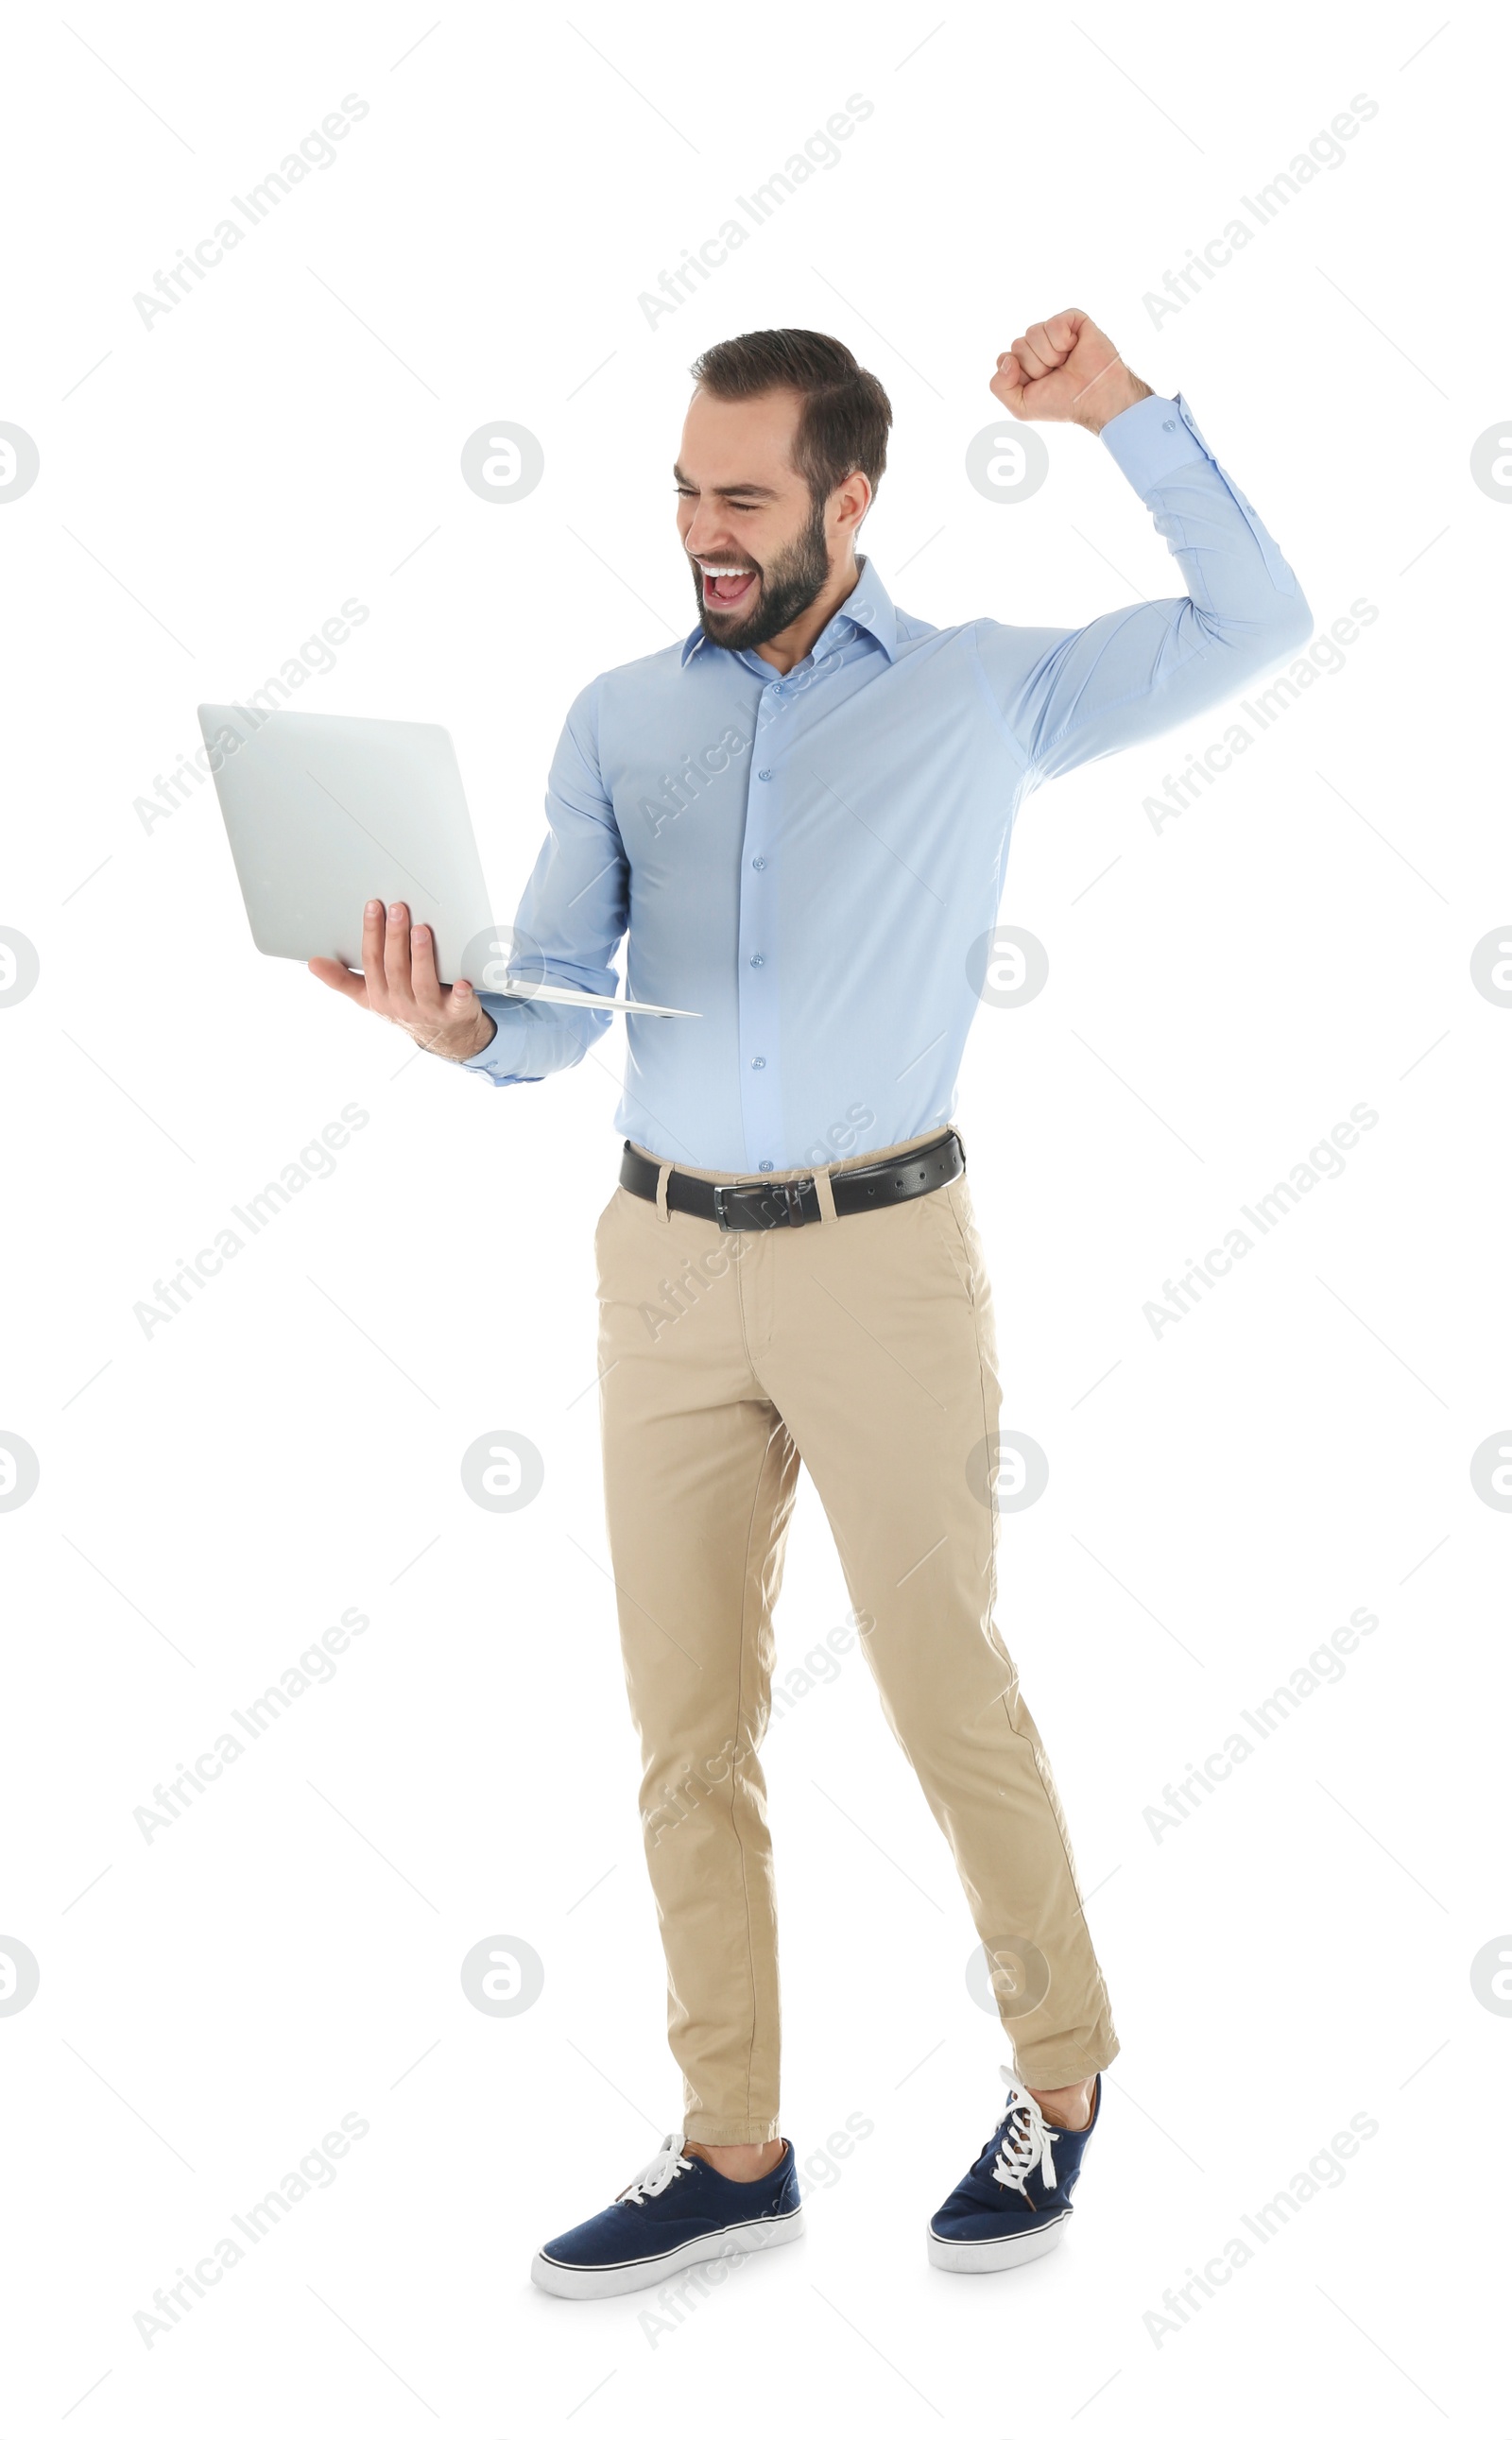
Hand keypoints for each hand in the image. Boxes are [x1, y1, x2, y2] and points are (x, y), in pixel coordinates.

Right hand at [309, 900, 497, 1060]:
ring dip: (422, 956)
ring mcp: (428, 1010)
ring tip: (421, 930)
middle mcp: (401, 1003)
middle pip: (395, 967)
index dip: (371, 933)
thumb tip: (313, 963)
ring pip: (422, 981)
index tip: (373, 907)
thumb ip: (342, 979)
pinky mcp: (455, 1014)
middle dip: (395, 937)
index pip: (372, 960)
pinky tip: (463, 983)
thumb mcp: (369, 997)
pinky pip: (458, 1004)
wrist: (443, 1036)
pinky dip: (462, 995)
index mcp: (378, 995)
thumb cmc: (404, 1007)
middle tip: (398, 909)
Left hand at [990, 311, 1150, 432]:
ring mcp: (1054, 331)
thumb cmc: (1062, 402)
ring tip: (1067, 363)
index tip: (1039, 384)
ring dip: (1051, 356)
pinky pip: (1053, 325)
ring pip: (1033, 333)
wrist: (1095, 398)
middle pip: (1018, 346)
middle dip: (1037, 367)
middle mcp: (1037, 345)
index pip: (1004, 359)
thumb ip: (999, 387)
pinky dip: (1063, 341)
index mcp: (1023, 362)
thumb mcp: (1021, 407)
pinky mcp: (1072, 319)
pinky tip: (1074, 348)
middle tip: (1057, 374)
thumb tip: (1006, 359)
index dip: (1020, 375)